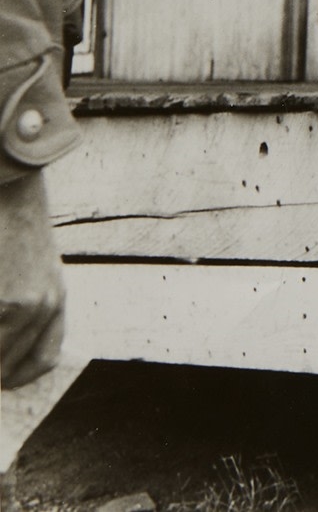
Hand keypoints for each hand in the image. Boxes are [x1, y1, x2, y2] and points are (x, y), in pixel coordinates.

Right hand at [0, 172, 65, 385]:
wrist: (11, 192)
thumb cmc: (13, 226)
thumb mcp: (33, 267)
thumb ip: (26, 305)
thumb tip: (5, 354)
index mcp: (56, 300)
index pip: (43, 361)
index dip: (16, 377)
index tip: (0, 380)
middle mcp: (43, 308)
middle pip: (7, 369)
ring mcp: (21, 306)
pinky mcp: (3, 304)